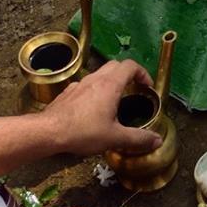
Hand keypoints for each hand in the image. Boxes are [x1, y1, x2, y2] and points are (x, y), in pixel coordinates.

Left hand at [42, 59, 160, 157]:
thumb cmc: (83, 132)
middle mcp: (95, 79)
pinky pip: (86, 85)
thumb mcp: (115, 137)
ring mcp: (79, 84)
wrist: (49, 132)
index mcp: (110, 85)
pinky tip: (92, 109)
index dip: (142, 73)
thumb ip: (138, 138)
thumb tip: (157, 140)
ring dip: (110, 82)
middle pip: (115, 66)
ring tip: (115, 101)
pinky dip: (95, 91)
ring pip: (99, 74)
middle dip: (127, 75)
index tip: (147, 86)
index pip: (130, 66)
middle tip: (133, 90)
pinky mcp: (68, 93)